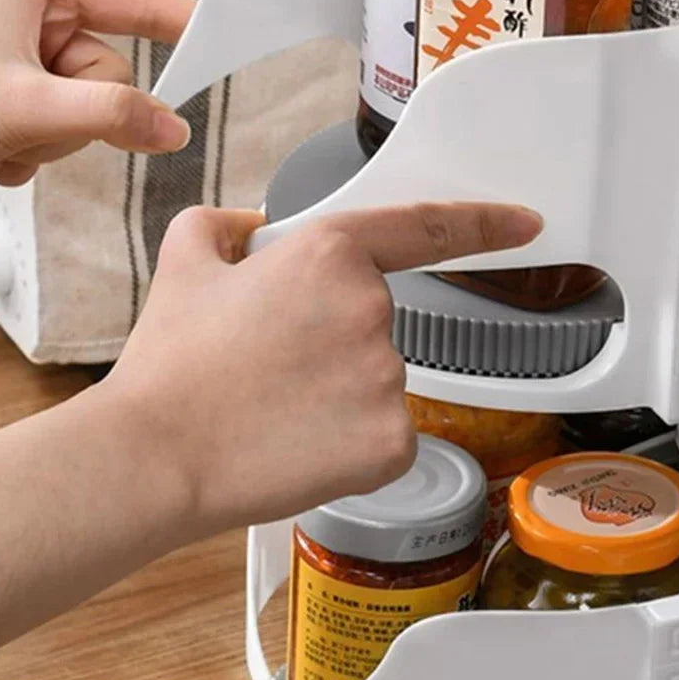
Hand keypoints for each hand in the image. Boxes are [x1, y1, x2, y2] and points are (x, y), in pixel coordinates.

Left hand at [0, 0, 193, 184]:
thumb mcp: (27, 107)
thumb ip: (111, 114)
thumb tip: (171, 127)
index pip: (131, 4)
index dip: (176, 21)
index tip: (220, 31)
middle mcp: (34, 23)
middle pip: (113, 73)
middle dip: (79, 112)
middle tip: (33, 119)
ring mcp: (26, 63)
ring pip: (92, 109)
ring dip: (52, 139)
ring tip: (4, 135)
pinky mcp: (18, 99)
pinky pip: (64, 131)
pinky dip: (33, 152)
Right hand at [106, 201, 543, 534]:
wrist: (153, 455)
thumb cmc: (171, 364)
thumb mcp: (186, 261)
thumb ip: (225, 223)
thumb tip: (251, 225)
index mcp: (331, 254)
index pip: (427, 228)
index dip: (485, 223)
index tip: (524, 223)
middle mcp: (372, 309)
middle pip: (378, 318)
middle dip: (335, 336)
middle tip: (273, 363)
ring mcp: (388, 378)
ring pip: (380, 378)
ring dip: (340, 389)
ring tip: (275, 405)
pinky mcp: (392, 442)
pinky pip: (387, 432)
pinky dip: (351, 439)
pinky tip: (299, 441)